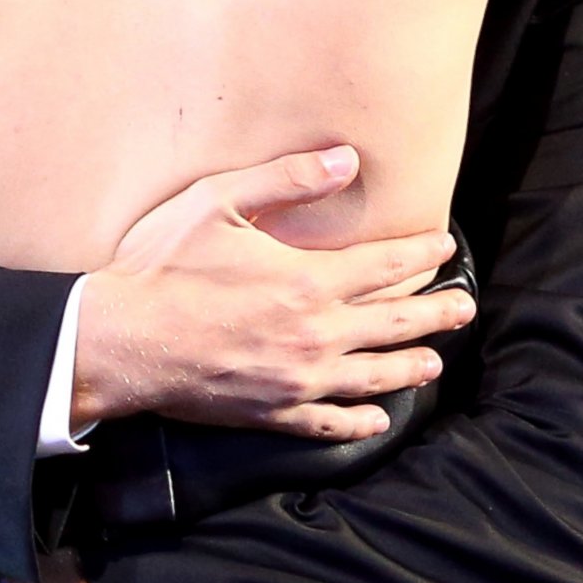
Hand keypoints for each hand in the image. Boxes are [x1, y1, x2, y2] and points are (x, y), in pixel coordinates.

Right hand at [74, 147, 473, 440]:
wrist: (119, 342)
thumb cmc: (162, 267)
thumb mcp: (218, 202)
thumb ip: (287, 179)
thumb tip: (346, 160)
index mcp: (307, 280)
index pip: (384, 266)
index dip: (420, 255)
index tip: (445, 249)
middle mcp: (315, 334)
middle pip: (393, 323)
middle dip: (434, 314)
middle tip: (463, 309)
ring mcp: (296, 379)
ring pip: (372, 376)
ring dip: (408, 367)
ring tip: (433, 362)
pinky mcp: (271, 412)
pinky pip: (328, 422)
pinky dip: (357, 421)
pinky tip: (375, 418)